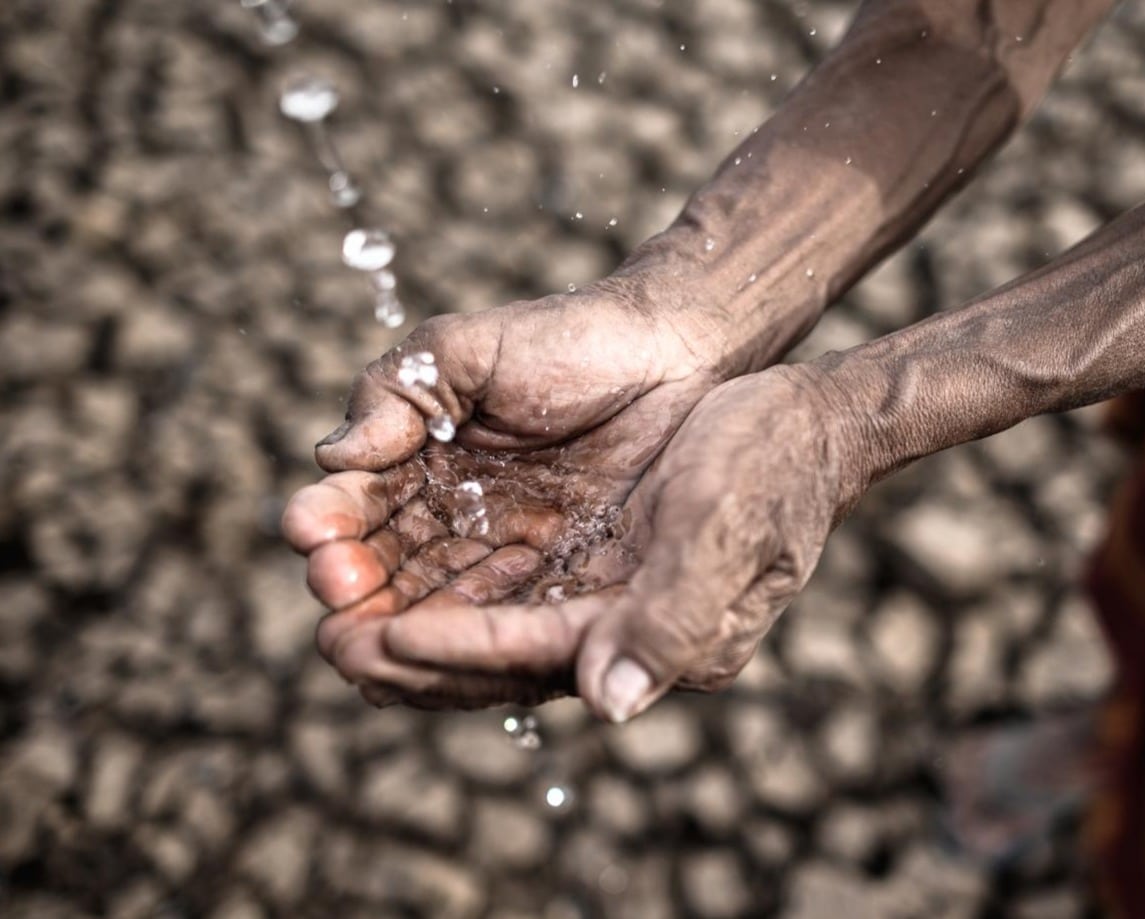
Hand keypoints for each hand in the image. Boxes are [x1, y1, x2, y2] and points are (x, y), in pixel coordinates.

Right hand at [283, 282, 726, 705]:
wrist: (675, 354)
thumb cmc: (569, 340)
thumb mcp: (466, 353)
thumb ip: (397, 397)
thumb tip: (331, 456)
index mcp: (421, 470)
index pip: (359, 510)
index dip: (330, 525)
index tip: (310, 533)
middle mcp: (458, 526)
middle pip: (389, 578)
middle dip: (353, 595)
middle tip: (332, 603)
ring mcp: (512, 562)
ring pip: (442, 615)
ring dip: (402, 635)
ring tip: (369, 647)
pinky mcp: (568, 589)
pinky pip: (517, 628)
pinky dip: (478, 649)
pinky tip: (447, 655)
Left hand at [342, 365, 857, 718]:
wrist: (800, 424)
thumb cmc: (770, 468)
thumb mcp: (728, 531)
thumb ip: (672, 622)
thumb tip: (607, 706)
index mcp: (653, 634)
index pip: (533, 655)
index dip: (455, 650)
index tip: (380, 639)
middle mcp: (618, 630)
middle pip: (495, 659)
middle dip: (412, 654)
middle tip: (332, 642)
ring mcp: (601, 595)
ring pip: (487, 627)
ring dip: (413, 621)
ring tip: (341, 612)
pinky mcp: (591, 561)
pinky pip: (502, 590)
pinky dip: (445, 587)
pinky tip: (397, 576)